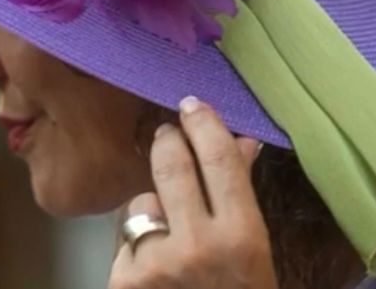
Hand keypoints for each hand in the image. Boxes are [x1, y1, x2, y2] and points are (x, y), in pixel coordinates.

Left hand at [109, 96, 275, 288]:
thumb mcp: (252, 255)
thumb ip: (240, 196)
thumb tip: (241, 141)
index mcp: (241, 238)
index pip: (219, 160)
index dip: (203, 124)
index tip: (192, 105)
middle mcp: (197, 247)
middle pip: (170, 165)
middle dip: (167, 142)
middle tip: (167, 134)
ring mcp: (156, 264)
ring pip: (142, 204)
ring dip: (152, 212)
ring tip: (171, 242)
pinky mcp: (124, 281)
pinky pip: (125, 241)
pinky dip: (136, 249)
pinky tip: (153, 271)